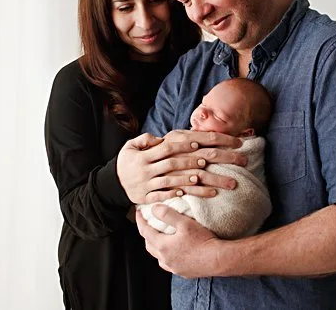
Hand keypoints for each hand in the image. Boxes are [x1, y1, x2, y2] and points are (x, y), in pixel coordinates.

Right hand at [116, 130, 243, 203]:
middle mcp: (148, 169)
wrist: (112, 185)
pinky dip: (181, 195)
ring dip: (197, 182)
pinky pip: (167, 196)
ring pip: (176, 182)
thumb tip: (158, 137)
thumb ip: (144, 139)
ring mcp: (149, 184)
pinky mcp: (149, 197)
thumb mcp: (129, 146)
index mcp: (145, 155)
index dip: (186, 146)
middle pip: (178, 164)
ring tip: (216, 184)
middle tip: (223, 162)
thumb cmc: (127, 162)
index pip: (169, 148)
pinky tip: (199, 194)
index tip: (203, 144)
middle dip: (202, 162)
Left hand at [134, 204, 226, 277]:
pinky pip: (170, 265)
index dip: (140, 220)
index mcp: (162, 246)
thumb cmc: (203, 240)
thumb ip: (167, 215)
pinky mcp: (184, 273)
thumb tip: (154, 209)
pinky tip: (175, 253)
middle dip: (147, 234)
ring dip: (157, 248)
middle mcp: (165, 259)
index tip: (138, 212)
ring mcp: (174, 268)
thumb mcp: (185, 223)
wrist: (219, 260)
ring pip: (159, 257)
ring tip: (161, 239)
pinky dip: (168, 257)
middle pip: (149, 245)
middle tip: (149, 225)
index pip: (145, 231)